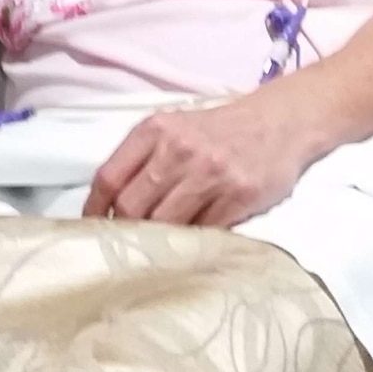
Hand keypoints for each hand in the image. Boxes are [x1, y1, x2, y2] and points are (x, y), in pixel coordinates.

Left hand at [83, 94, 310, 227]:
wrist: (279, 122)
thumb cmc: (217, 130)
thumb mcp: (173, 129)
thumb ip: (142, 160)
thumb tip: (110, 208)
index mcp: (155, 130)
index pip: (109, 177)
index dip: (94, 210)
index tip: (93, 230)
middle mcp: (179, 149)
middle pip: (132, 207)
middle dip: (125, 231)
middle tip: (126, 246)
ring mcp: (209, 174)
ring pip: (165, 224)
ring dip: (158, 242)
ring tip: (158, 249)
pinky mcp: (238, 196)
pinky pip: (203, 232)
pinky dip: (192, 243)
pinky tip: (191, 244)